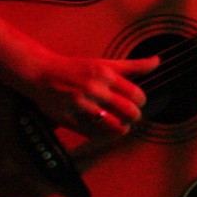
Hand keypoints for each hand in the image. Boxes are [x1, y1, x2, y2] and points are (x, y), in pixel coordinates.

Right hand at [23, 48, 159, 136]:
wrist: (40, 73)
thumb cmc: (74, 68)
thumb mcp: (103, 63)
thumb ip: (132, 65)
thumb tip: (157, 61)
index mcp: (104, 75)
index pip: (136, 95)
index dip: (141, 102)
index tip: (137, 103)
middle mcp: (93, 89)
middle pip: (129, 112)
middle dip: (134, 116)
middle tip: (131, 116)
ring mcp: (80, 105)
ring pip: (114, 126)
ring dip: (122, 129)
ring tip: (121, 125)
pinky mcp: (68, 119)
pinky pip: (93, 134)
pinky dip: (103, 135)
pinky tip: (104, 130)